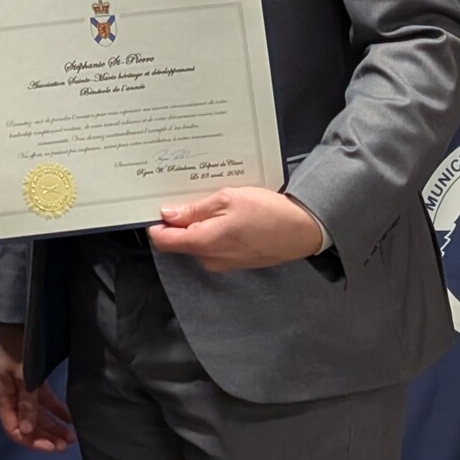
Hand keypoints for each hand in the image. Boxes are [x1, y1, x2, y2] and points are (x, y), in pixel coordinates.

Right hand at [0, 323, 73, 451]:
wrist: (21, 316)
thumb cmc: (19, 345)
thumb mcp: (24, 376)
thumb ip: (27, 403)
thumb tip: (27, 430)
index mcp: (2, 394)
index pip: (14, 428)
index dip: (32, 440)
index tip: (52, 446)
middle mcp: (10, 392)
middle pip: (27, 422)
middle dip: (46, 435)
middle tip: (67, 444)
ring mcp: (21, 384)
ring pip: (37, 412)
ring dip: (53, 424)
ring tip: (71, 435)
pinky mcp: (32, 375)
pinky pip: (43, 398)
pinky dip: (55, 408)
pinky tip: (68, 416)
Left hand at [149, 187, 324, 270]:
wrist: (303, 230)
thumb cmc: (267, 212)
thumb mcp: (227, 200)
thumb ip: (194, 209)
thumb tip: (167, 215)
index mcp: (204, 243)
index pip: (163, 241)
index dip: (156, 223)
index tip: (158, 205)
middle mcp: (210, 259)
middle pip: (178, 241)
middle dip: (179, 220)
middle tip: (190, 196)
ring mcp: (223, 263)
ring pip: (196, 242)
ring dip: (197, 224)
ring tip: (213, 203)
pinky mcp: (235, 261)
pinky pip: (212, 246)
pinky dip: (212, 230)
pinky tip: (226, 215)